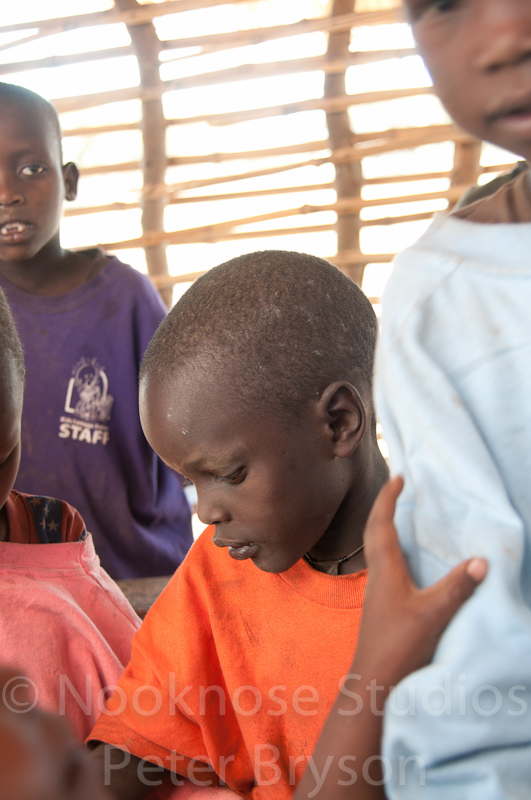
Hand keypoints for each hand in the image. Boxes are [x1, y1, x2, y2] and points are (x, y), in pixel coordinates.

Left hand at [353, 476, 487, 689]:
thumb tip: (481, 560)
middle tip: (397, 486)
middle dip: (384, 505)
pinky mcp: (382, 604)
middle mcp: (377, 574)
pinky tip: (405, 559)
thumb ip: (457, 587)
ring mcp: (377, 590)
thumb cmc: (398, 645)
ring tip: (400, 514)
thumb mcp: (433, 614)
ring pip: (376, 547)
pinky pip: (384, 564)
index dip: (388, 498)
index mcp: (385, 568)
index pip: (382, 523)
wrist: (374, 681)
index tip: (398, 477)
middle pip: (374, 530)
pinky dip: (392, 548)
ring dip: (385, 525)